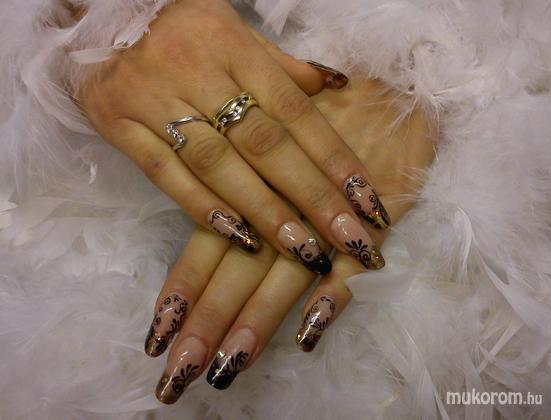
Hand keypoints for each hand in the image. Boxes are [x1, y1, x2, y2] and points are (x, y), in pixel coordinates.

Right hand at [80, 0, 390, 274]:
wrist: (99, 13)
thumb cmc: (181, 27)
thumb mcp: (236, 31)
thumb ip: (283, 66)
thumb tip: (337, 85)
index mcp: (234, 45)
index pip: (295, 110)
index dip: (334, 158)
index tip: (366, 202)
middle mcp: (198, 71)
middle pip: (264, 144)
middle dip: (311, 196)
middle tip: (349, 240)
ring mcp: (154, 99)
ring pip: (217, 165)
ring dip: (264, 211)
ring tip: (303, 250)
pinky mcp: (119, 124)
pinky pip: (165, 174)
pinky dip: (203, 208)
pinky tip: (240, 238)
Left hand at [145, 78, 436, 402]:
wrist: (395, 92)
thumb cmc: (327, 116)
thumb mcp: (276, 143)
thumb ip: (245, 182)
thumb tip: (216, 232)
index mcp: (253, 182)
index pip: (209, 244)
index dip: (184, 290)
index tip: (157, 337)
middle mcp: (283, 203)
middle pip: (237, 270)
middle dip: (207, 323)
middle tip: (177, 375)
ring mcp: (331, 215)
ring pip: (284, 274)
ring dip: (256, 321)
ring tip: (229, 367)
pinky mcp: (375, 221)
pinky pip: (352, 264)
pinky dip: (331, 298)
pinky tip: (309, 336)